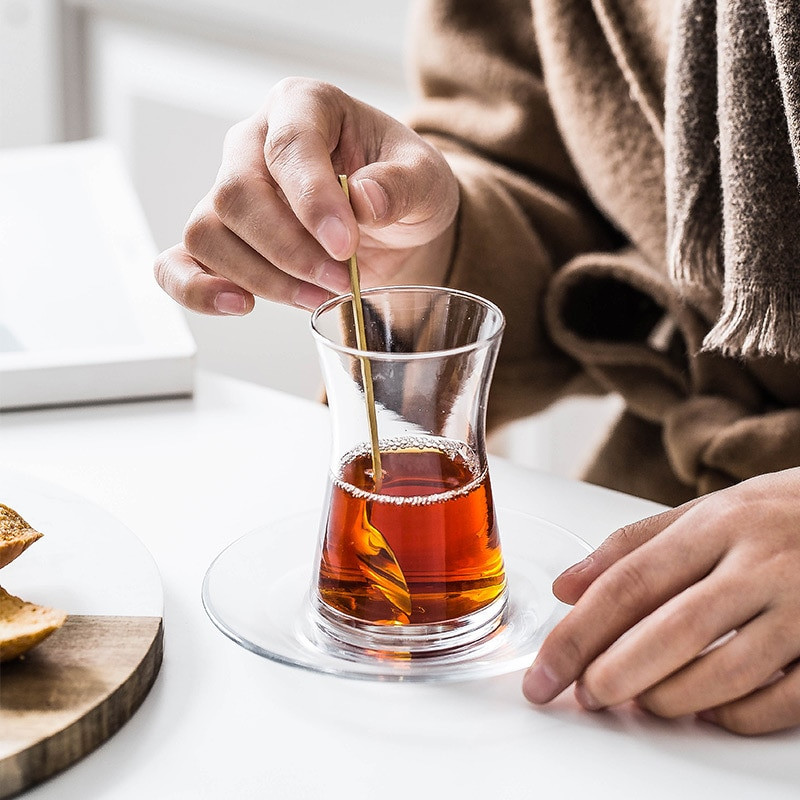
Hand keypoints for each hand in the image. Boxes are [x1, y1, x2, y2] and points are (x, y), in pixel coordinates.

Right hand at [154, 78, 458, 314]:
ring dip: (263, 278)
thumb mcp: (426, 179)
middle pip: (236, 194)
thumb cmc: (401, 188)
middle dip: (290, 251)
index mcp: (303, 107)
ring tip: (318, 294)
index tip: (344, 245)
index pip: (289, 145)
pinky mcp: (221, 239)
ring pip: (208, 233)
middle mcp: (253, 144)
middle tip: (341, 279)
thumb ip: (403, 184)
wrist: (391, 223)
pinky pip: (179, 263)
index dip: (311, 200)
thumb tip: (364, 199)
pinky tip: (241, 305)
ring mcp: (228, 191)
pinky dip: (198, 290)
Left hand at [523, 467, 799, 734]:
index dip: (580, 633)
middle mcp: (761, 563)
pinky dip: (737, 714)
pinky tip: (707, 709)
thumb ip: (633, 546)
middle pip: (672, 630)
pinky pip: (784, 699)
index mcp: (718, 524)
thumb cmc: (778, 514)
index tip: (547, 669)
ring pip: (726, 669)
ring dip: (670, 697)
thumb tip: (566, 586)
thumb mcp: (705, 511)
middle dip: (615, 673)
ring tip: (637, 700)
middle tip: (584, 695)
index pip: (631, 582)